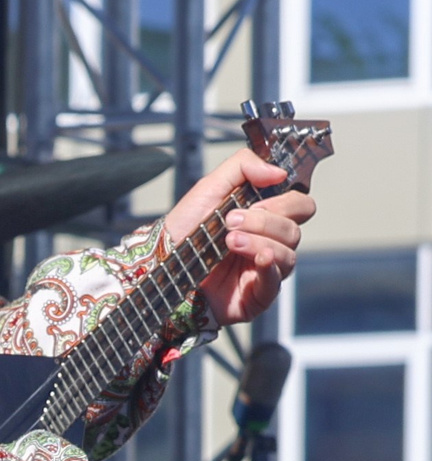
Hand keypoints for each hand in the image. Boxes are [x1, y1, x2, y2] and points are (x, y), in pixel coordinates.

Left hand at [166, 149, 311, 329]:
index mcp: (266, 217)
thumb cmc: (186, 227)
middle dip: (266, 221)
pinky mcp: (257, 294)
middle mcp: (270, 242)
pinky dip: (269, 267)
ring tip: (229, 240)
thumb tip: (279, 171)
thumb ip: (243, 166)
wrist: (159, 263)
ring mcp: (266, 269)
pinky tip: (257, 258)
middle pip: (295, 229)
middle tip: (231, 220)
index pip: (301, 205)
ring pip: (289, 253)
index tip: (256, 201)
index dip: (286, 201)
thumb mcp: (209, 187)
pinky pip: (276, 281)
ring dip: (260, 241)